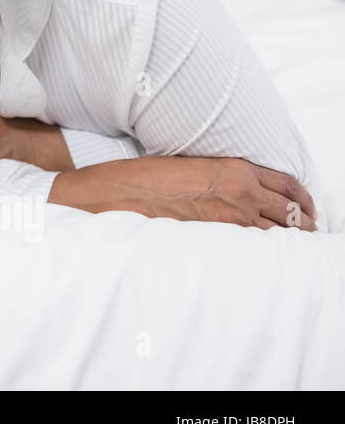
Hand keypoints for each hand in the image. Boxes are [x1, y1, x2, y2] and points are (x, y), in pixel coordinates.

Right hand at [49, 155, 317, 229]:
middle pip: (290, 210)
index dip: (303, 198)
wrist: (117, 193)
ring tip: (291, 246)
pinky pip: (255, 247)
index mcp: (234, 168)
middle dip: (303, 222)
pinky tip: (265, 256)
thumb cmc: (145, 178)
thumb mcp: (190, 167)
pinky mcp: (216, 238)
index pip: (287, 184)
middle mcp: (240, 191)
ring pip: (279, 232)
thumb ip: (220, 178)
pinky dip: (267, 251)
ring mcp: (231, 217)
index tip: (306, 207)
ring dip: (288, 239)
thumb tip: (237, 193)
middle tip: (306, 230)